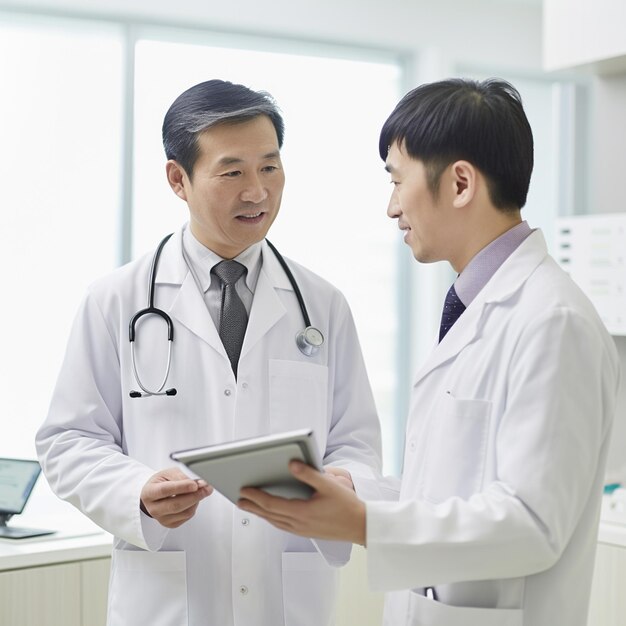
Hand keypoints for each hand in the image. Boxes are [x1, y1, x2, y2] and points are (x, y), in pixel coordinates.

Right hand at [140, 467, 212, 528]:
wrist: (154, 495)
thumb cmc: (161, 482)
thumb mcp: (168, 473)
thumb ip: (182, 477)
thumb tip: (198, 484)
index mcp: (149, 492)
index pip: (165, 490)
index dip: (181, 487)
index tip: (195, 484)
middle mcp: (153, 508)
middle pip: (176, 505)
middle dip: (195, 496)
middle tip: (207, 488)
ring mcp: (161, 519)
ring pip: (185, 512)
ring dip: (197, 500)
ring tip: (201, 490)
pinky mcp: (170, 524)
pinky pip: (187, 516)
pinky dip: (194, 506)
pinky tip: (193, 498)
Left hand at [238, 461, 365, 544]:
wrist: (361, 527)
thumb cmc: (347, 505)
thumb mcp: (329, 485)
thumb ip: (309, 474)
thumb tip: (291, 463)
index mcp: (302, 512)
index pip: (272, 504)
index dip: (256, 497)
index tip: (243, 490)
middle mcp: (299, 524)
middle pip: (269, 514)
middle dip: (253, 506)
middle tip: (238, 499)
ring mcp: (302, 530)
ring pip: (275, 521)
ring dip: (261, 513)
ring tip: (250, 506)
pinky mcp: (306, 532)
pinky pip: (283, 525)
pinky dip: (273, 518)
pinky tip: (271, 514)